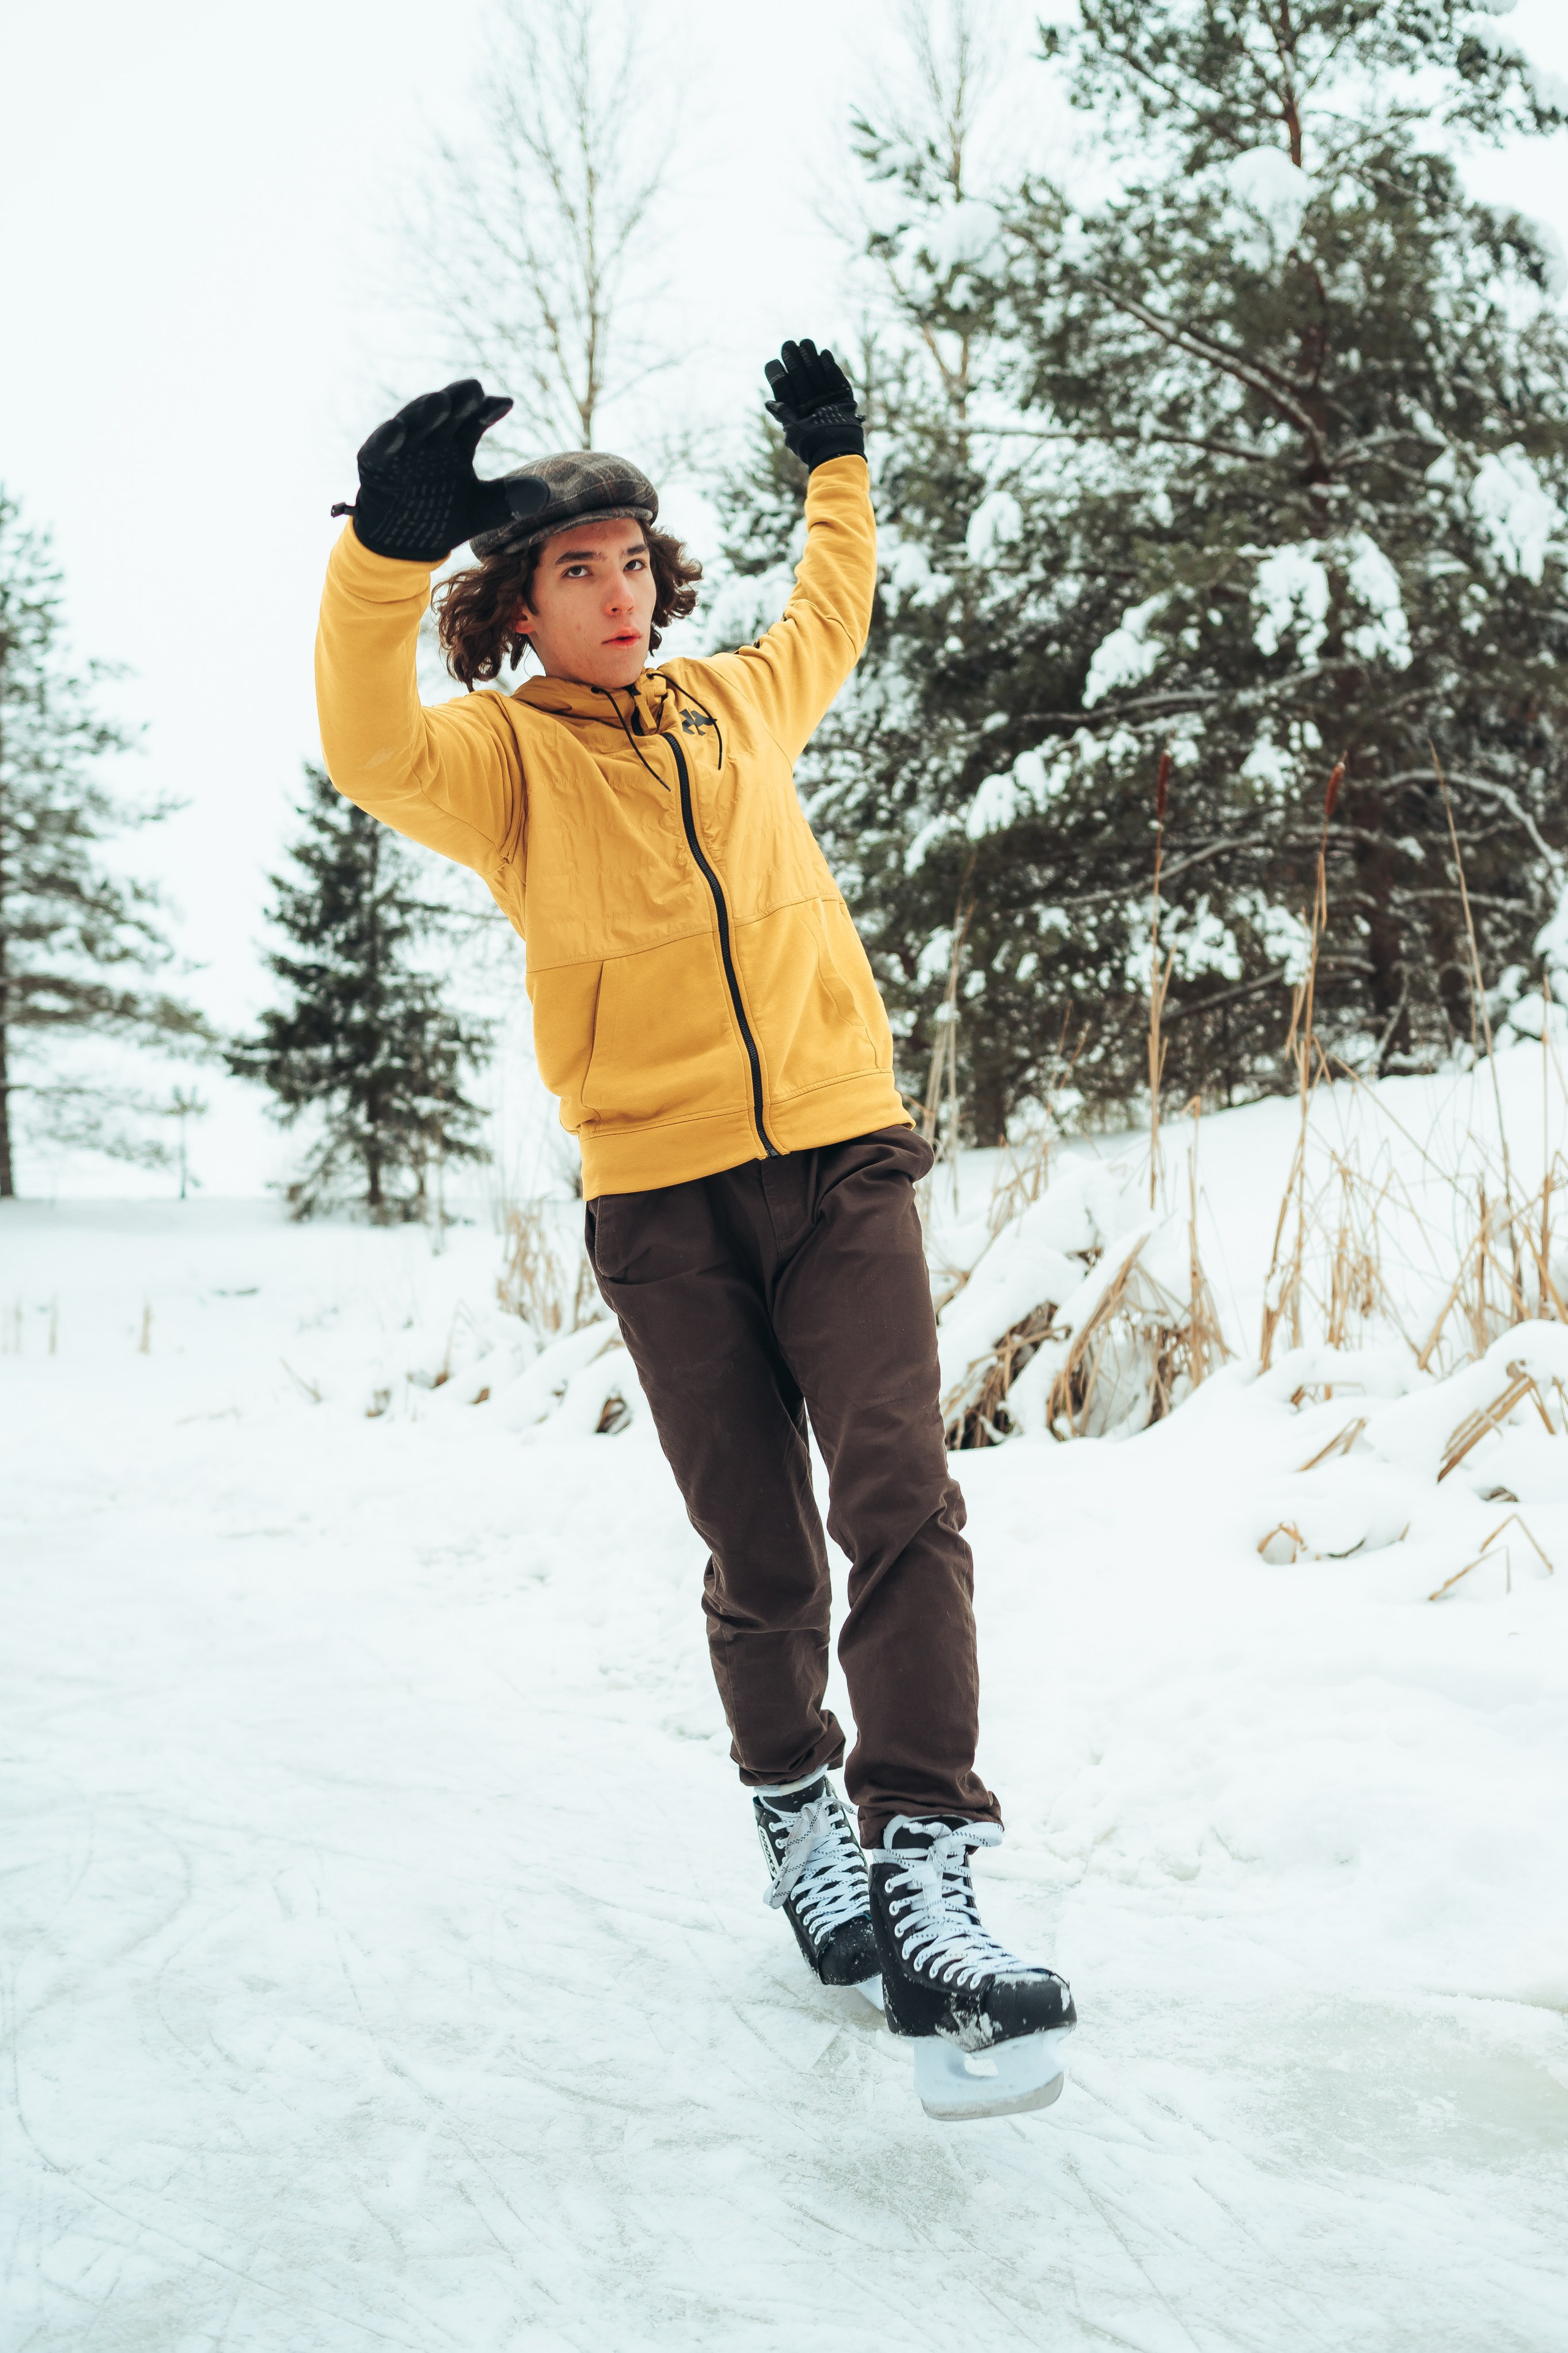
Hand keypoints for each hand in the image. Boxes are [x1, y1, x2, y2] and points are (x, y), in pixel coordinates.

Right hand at [334, 379, 550, 561]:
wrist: (404, 545)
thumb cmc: (442, 517)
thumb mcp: (481, 511)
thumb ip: (510, 500)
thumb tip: (545, 493)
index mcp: (456, 443)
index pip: (474, 418)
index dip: (487, 410)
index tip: (505, 404)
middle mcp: (430, 438)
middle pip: (445, 412)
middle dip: (458, 400)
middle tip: (473, 390)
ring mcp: (402, 449)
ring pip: (413, 422)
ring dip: (424, 411)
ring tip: (440, 402)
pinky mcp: (375, 465)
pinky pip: (379, 449)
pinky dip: (387, 439)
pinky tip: (397, 430)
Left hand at [763, 339, 865, 470]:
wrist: (836, 452)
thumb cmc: (812, 445)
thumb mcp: (793, 430)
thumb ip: (783, 414)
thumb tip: (767, 403)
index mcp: (796, 411)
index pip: (785, 389)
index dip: (779, 374)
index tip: (773, 361)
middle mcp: (810, 404)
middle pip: (801, 378)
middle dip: (795, 361)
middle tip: (788, 344)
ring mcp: (827, 400)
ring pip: (817, 375)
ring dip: (811, 359)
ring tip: (805, 343)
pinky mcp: (843, 399)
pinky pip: (836, 380)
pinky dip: (830, 368)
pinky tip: (823, 354)